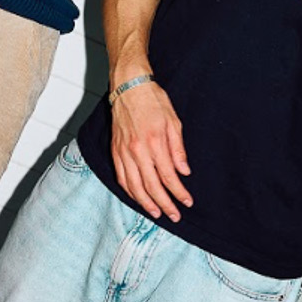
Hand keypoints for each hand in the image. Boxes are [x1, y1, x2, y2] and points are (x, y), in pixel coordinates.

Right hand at [110, 80, 191, 221]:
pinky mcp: (115, 150)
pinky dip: (129, 191)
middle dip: (165, 204)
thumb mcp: (174, 122)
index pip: (169, 176)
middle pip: (151, 186)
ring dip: (146, 203)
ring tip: (157, 213)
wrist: (129, 86)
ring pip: (134, 186)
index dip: (179, 192)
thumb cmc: (153, 100)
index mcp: (155, 143)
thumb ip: (178, 149)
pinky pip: (121, 177)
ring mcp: (124, 152)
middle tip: (174, 216)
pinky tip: (137, 197)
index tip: (187, 202)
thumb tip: (184, 172)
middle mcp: (137, 150)